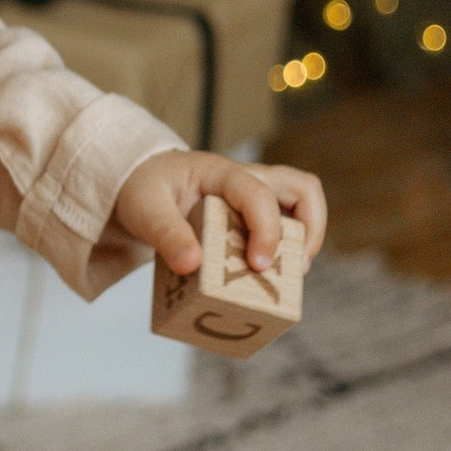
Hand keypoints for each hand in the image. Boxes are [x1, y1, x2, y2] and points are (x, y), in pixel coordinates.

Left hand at [110, 146, 326, 285]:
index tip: (258, 266)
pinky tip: (268, 277)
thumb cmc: (145, 191)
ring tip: (289, 277)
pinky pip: (285, 223)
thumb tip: (192, 264)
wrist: (140, 183)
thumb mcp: (145, 210)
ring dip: (304, 239)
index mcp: (219, 173)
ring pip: (301, 203)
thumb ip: (166, 236)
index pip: (258, 194)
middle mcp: (245, 179)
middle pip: (302, 188)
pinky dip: (286, 248)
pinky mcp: (252, 213)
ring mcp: (253, 194)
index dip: (267, 230)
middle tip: (295, 269)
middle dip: (310, 229)